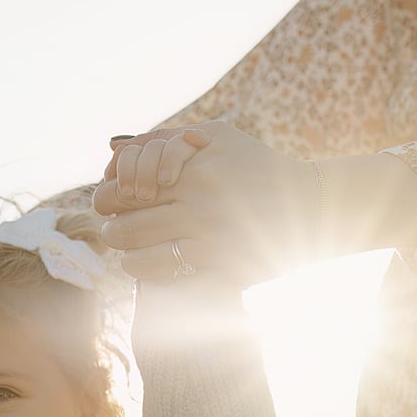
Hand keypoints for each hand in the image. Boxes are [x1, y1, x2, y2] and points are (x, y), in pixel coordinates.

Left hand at [94, 122, 317, 285]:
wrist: (311, 204)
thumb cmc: (256, 165)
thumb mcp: (216, 136)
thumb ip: (164, 139)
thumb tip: (112, 150)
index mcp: (194, 171)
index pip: (121, 190)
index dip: (105, 198)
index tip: (109, 202)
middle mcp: (200, 207)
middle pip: (123, 226)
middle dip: (111, 229)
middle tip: (115, 228)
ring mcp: (211, 244)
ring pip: (136, 257)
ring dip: (125, 254)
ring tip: (130, 248)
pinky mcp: (223, 273)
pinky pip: (165, 279)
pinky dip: (147, 273)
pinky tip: (151, 264)